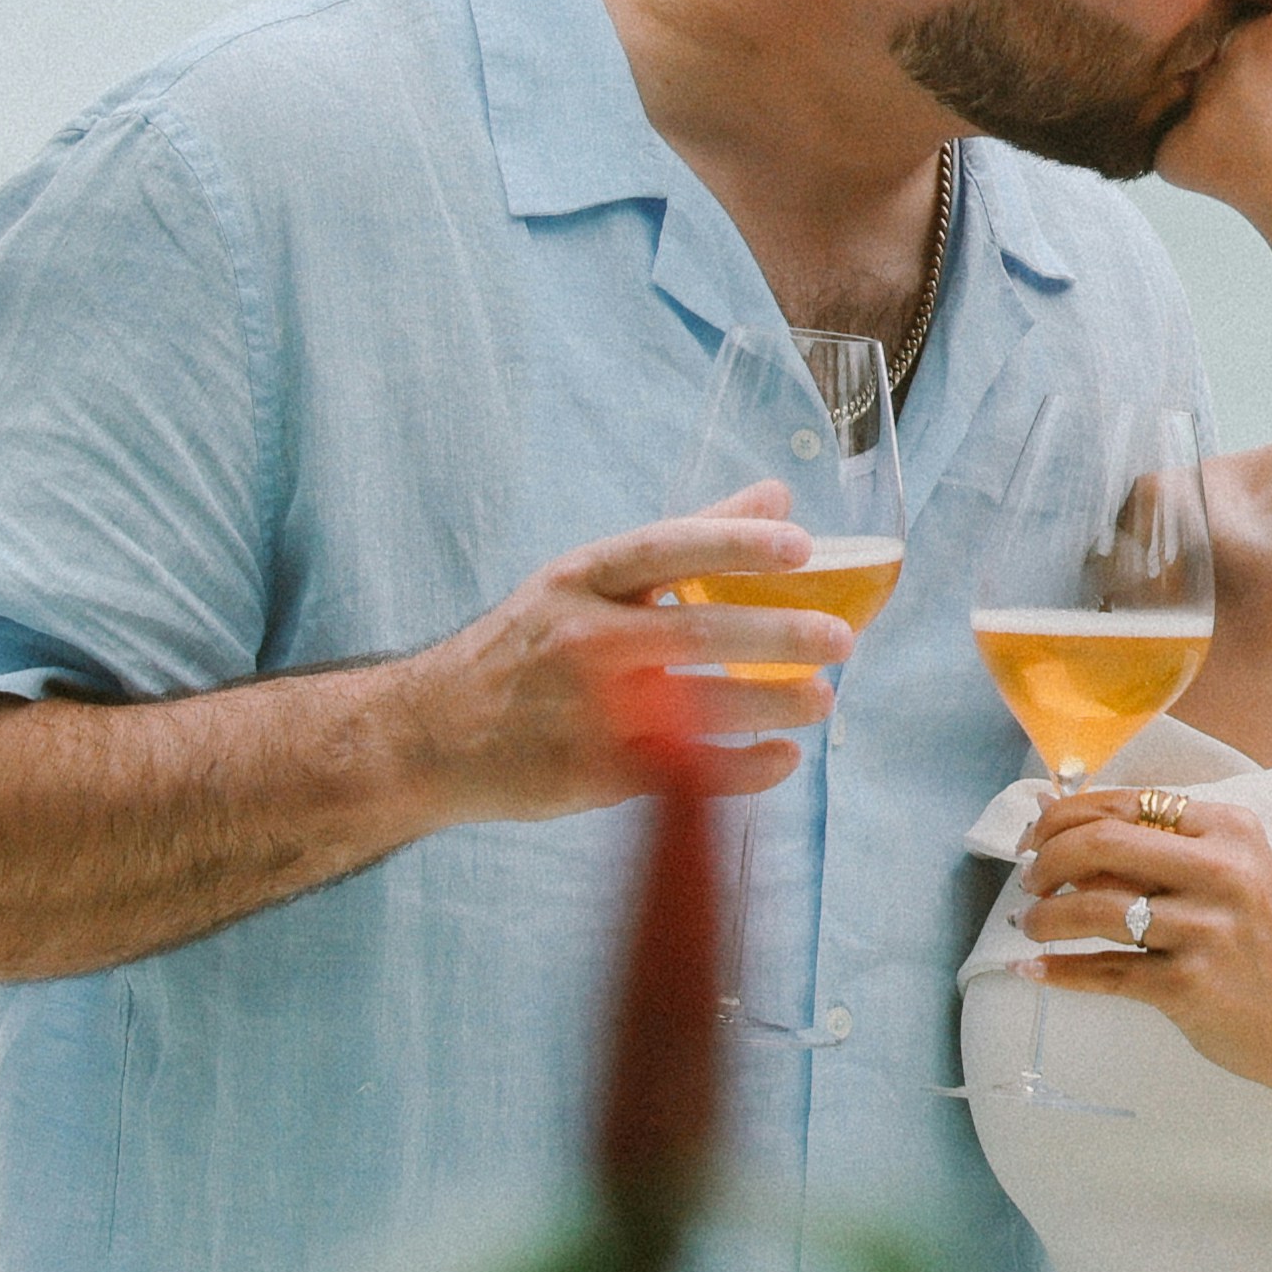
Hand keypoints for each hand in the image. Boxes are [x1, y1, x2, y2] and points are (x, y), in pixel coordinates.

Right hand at [402, 486, 854, 821]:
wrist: (431, 735)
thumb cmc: (529, 647)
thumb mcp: (586, 579)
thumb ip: (685, 540)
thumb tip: (778, 497)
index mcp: (581, 580)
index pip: (664, 548)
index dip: (734, 543)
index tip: (800, 545)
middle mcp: (582, 640)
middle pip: (694, 632)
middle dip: (776, 636)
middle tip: (841, 638)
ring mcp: (587, 712)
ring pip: (697, 708)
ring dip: (771, 704)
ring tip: (823, 699)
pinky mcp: (592, 775)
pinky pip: (685, 774)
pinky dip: (742, 770)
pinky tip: (783, 758)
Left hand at [1019, 788, 1271, 1086]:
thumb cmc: (1258, 944)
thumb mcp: (1230, 875)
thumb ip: (1158, 850)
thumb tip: (1057, 820)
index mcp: (1229, 829)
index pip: (1125, 803)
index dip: (1064, 817)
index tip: (1038, 837)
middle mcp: (1220, 871)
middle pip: (1100, 844)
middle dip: (1046, 860)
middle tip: (1029, 881)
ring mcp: (1203, 929)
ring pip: (1092, 908)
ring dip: (1044, 917)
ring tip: (1032, 925)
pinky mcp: (1186, 984)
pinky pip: (1102, 971)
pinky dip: (1058, 971)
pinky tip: (1033, 969)